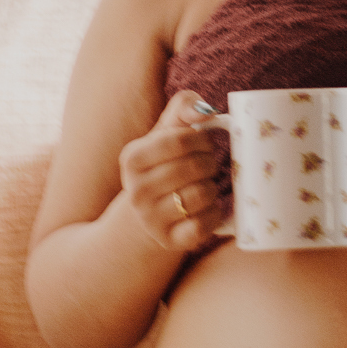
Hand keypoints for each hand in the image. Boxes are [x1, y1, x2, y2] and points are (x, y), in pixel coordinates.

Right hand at [119, 90, 225, 250]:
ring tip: (203, 186)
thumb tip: (207, 111)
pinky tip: (206, 208)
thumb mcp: (168, 130)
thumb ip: (185, 107)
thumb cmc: (166, 162)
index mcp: (132, 158)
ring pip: (202, 195)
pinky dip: (214, 214)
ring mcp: (150, 219)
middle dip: (210, 163)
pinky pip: (204, 224)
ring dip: (212, 188)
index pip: (181, 140)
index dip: (202, 140)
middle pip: (195, 167)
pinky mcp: (168, 240)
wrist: (149, 212)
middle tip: (206, 166)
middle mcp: (136, 191)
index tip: (204, 144)